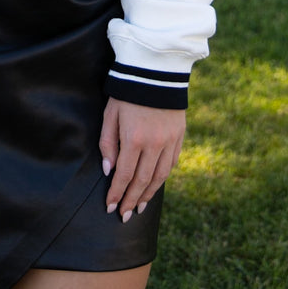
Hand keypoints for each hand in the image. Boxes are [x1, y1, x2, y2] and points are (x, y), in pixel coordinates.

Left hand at [99, 97, 185, 221]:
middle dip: (132, 201)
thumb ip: (107, 143)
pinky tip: (154, 186)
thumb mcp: (110, 114)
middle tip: (124, 216)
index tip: (111, 207)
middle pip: (142, 181)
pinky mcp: (179, 137)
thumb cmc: (127, 93)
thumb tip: (109, 171)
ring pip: (159, 177)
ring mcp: (169, 142)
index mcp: (134, 139)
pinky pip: (171, 165)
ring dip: (148, 195)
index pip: (124, 175)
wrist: (155, 72)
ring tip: (139, 208)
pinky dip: (162, 179)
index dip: (117, 194)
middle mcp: (154, 144)